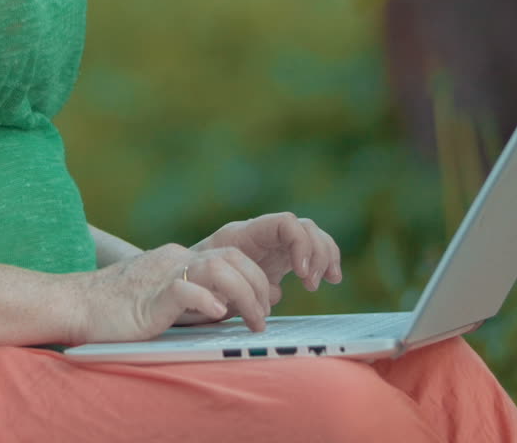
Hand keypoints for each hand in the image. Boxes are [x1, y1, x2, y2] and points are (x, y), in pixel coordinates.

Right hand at [71, 243, 271, 343]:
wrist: (73, 304)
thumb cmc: (113, 309)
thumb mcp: (160, 298)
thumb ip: (187, 298)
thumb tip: (223, 308)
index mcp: (177, 259)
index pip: (229, 256)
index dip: (254, 278)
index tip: (263, 305)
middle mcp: (174, 260)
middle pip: (232, 256)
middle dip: (257, 286)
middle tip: (263, 318)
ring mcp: (162, 275)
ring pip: (218, 267)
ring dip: (245, 295)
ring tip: (253, 322)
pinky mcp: (150, 297)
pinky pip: (185, 290)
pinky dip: (207, 301)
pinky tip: (217, 315)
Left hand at [192, 212, 341, 304]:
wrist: (185, 284)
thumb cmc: (191, 283)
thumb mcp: (209, 281)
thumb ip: (237, 284)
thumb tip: (273, 294)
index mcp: (244, 234)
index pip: (285, 223)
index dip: (301, 244)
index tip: (302, 274)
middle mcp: (263, 236)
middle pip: (305, 228)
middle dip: (317, 254)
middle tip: (311, 283)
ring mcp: (273, 247)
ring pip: (313, 238)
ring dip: (325, 258)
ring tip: (320, 283)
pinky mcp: (280, 262)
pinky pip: (311, 254)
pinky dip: (325, 263)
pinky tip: (332, 279)